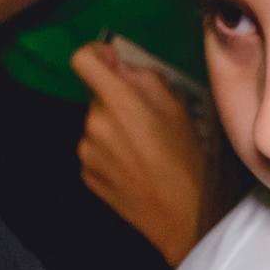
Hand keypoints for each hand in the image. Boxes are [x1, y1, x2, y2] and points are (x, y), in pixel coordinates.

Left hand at [70, 42, 211, 266]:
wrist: (182, 214)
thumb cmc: (187, 158)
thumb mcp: (177, 104)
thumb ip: (142, 77)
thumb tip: (117, 64)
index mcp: (117, 101)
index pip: (82, 60)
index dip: (95, 54)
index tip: (111, 62)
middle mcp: (94, 124)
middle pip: (95, 96)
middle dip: (115, 99)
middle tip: (146, 118)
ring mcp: (87, 153)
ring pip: (95, 126)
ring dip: (112, 128)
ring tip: (143, 148)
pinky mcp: (87, 176)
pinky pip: (94, 152)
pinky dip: (109, 153)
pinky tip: (135, 167)